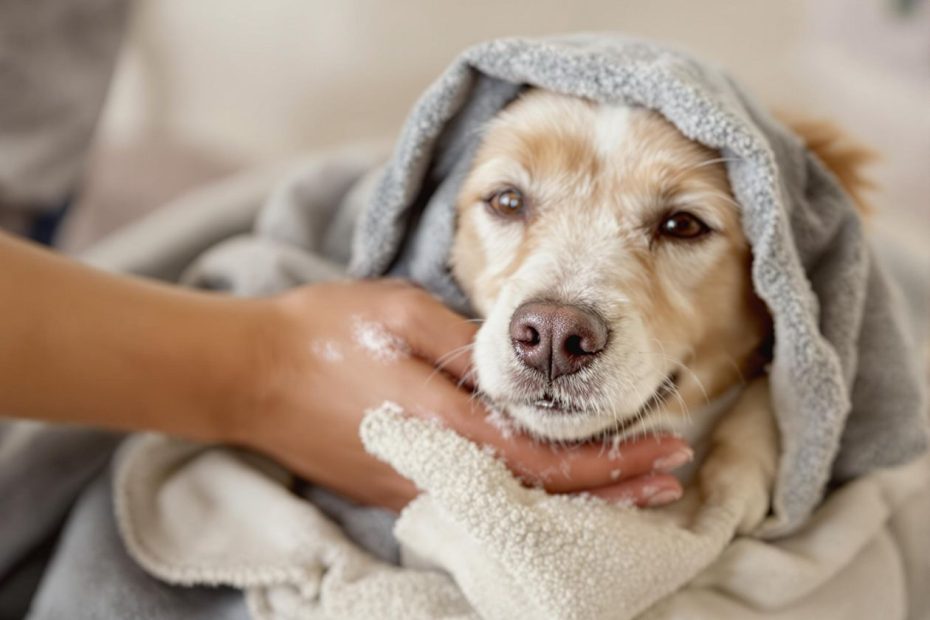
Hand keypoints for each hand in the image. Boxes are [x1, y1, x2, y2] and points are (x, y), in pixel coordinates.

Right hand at [238, 280, 691, 511]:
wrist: (248, 374)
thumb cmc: (322, 334)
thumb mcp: (400, 315)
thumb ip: (468, 344)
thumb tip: (524, 365)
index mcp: (442, 428)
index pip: (546, 466)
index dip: (612, 465)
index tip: (665, 451)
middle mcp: (435, 472)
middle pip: (539, 498)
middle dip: (610, 489)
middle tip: (669, 476)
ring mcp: (413, 485)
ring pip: (510, 502)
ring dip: (574, 493)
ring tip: (629, 481)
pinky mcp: (396, 482)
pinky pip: (478, 494)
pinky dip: (528, 490)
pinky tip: (550, 475)